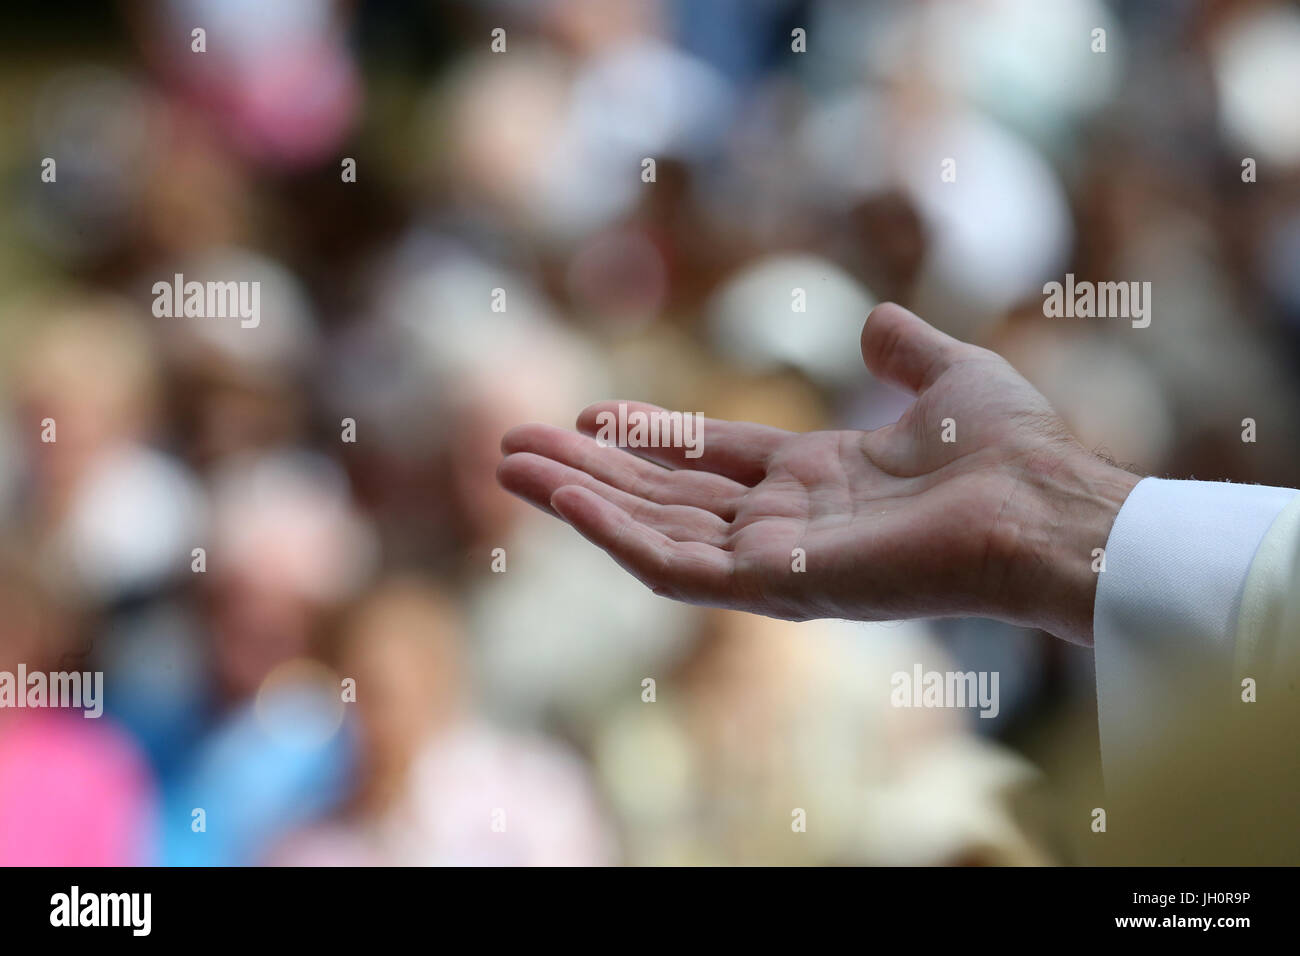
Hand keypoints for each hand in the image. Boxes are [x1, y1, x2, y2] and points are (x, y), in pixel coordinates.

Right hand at [497, 303, 1138, 643]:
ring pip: (653, 531)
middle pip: (665, 497)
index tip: (592, 415)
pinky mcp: (776, 587)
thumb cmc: (1013, 452)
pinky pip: (675, 566)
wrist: (1047, 506)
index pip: (710, 461)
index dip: (649, 438)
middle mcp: (786, 527)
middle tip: (514, 444)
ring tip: (511, 465)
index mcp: (818, 483)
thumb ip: (907, 352)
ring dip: (580, 500)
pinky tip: (563, 498)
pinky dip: (614, 533)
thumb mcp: (953, 378)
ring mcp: (776, 562)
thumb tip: (876, 321)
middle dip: (589, 472)